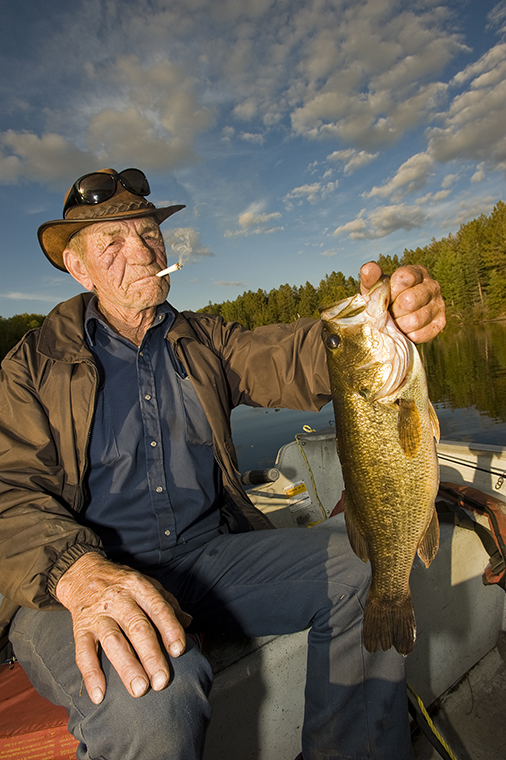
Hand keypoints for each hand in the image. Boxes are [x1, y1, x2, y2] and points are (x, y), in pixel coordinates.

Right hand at [55, 552, 191, 703]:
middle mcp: (118, 599)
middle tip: (162, 681)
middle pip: (137, 627)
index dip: (169, 628)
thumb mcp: (145, 583)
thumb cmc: (121, 582)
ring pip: (114, 641)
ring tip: (140, 689)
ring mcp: (98, 614)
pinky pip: (83, 653)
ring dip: (127, 667)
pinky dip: (91, 675)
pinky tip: (99, 695)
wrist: (81, 571)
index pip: (157, 607)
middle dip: (151, 655)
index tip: (178, 650)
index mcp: (138, 586)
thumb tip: (188, 621)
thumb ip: (167, 602)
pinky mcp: (80, 628)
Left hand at [360, 262, 445, 342]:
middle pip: (409, 300)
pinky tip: (403, 331)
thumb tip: (369, 269)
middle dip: (394, 310)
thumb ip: (371, 278)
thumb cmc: (385, 300)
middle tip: (389, 313)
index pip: (405, 278)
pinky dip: (408, 335)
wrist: (393, 320)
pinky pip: (421, 333)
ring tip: (395, 322)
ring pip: (415, 319)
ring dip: (399, 324)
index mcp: (417, 272)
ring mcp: (439, 304)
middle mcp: (432, 285)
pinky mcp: (440, 323)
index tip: (386, 297)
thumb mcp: (375, 288)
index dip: (391, 292)